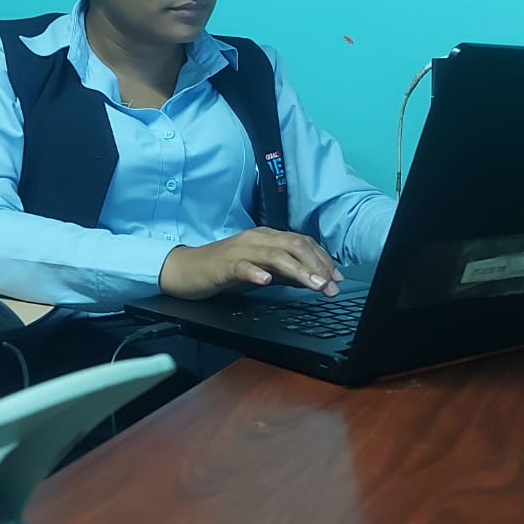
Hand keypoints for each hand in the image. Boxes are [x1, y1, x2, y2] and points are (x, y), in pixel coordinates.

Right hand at [158, 228, 343, 300]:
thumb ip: (286, 272)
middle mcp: (257, 238)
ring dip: (297, 270)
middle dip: (317, 265)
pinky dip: (256, 273)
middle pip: (294, 244)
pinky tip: (266, 281)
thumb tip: (314, 278)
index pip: (303, 242)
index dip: (323, 259)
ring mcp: (240, 250)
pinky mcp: (223, 265)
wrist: (185, 269)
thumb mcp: (262, 270)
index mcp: (267, 237)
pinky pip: (242, 266)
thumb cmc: (223, 269)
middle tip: (331, 286)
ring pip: (274, 255)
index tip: (338, 279)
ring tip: (313, 285)